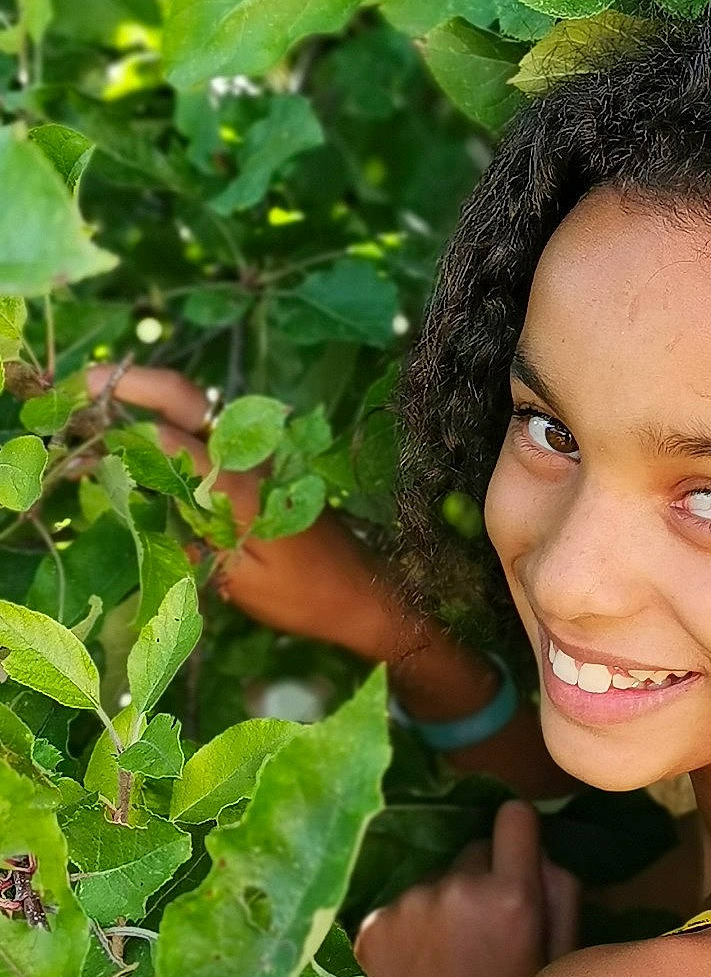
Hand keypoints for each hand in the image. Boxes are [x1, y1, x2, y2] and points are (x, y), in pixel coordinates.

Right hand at [85, 362, 414, 661]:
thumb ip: (190, 537)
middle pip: (189, 401)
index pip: (171, 439)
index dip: (121, 425)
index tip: (78, 417)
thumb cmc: (305, 596)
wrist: (366, 592)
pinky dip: (177, 426)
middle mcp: (251, 457)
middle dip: (136, 384)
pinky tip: (145, 436)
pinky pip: (215, 436)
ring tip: (102, 400)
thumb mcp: (239, 579)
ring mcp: (261, 457)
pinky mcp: (266, 468)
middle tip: (85, 380)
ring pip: (202, 412)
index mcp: (242, 484)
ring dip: (154, 399)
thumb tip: (140, 502)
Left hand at [353, 801, 581, 976]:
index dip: (518, 838)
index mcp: (511, 897)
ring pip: (436, 882)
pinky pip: (400, 909)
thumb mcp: (558, 969)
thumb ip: (562, 899)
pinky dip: (409, 932)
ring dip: (444, 908)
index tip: (516, 861)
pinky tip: (415, 976)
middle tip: (484, 937)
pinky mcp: (371, 925)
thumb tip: (544, 851)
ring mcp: (407, 905)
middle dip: (482, 880)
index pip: (515, 818)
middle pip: (473, 851)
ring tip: (447, 966)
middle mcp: (455, 888)